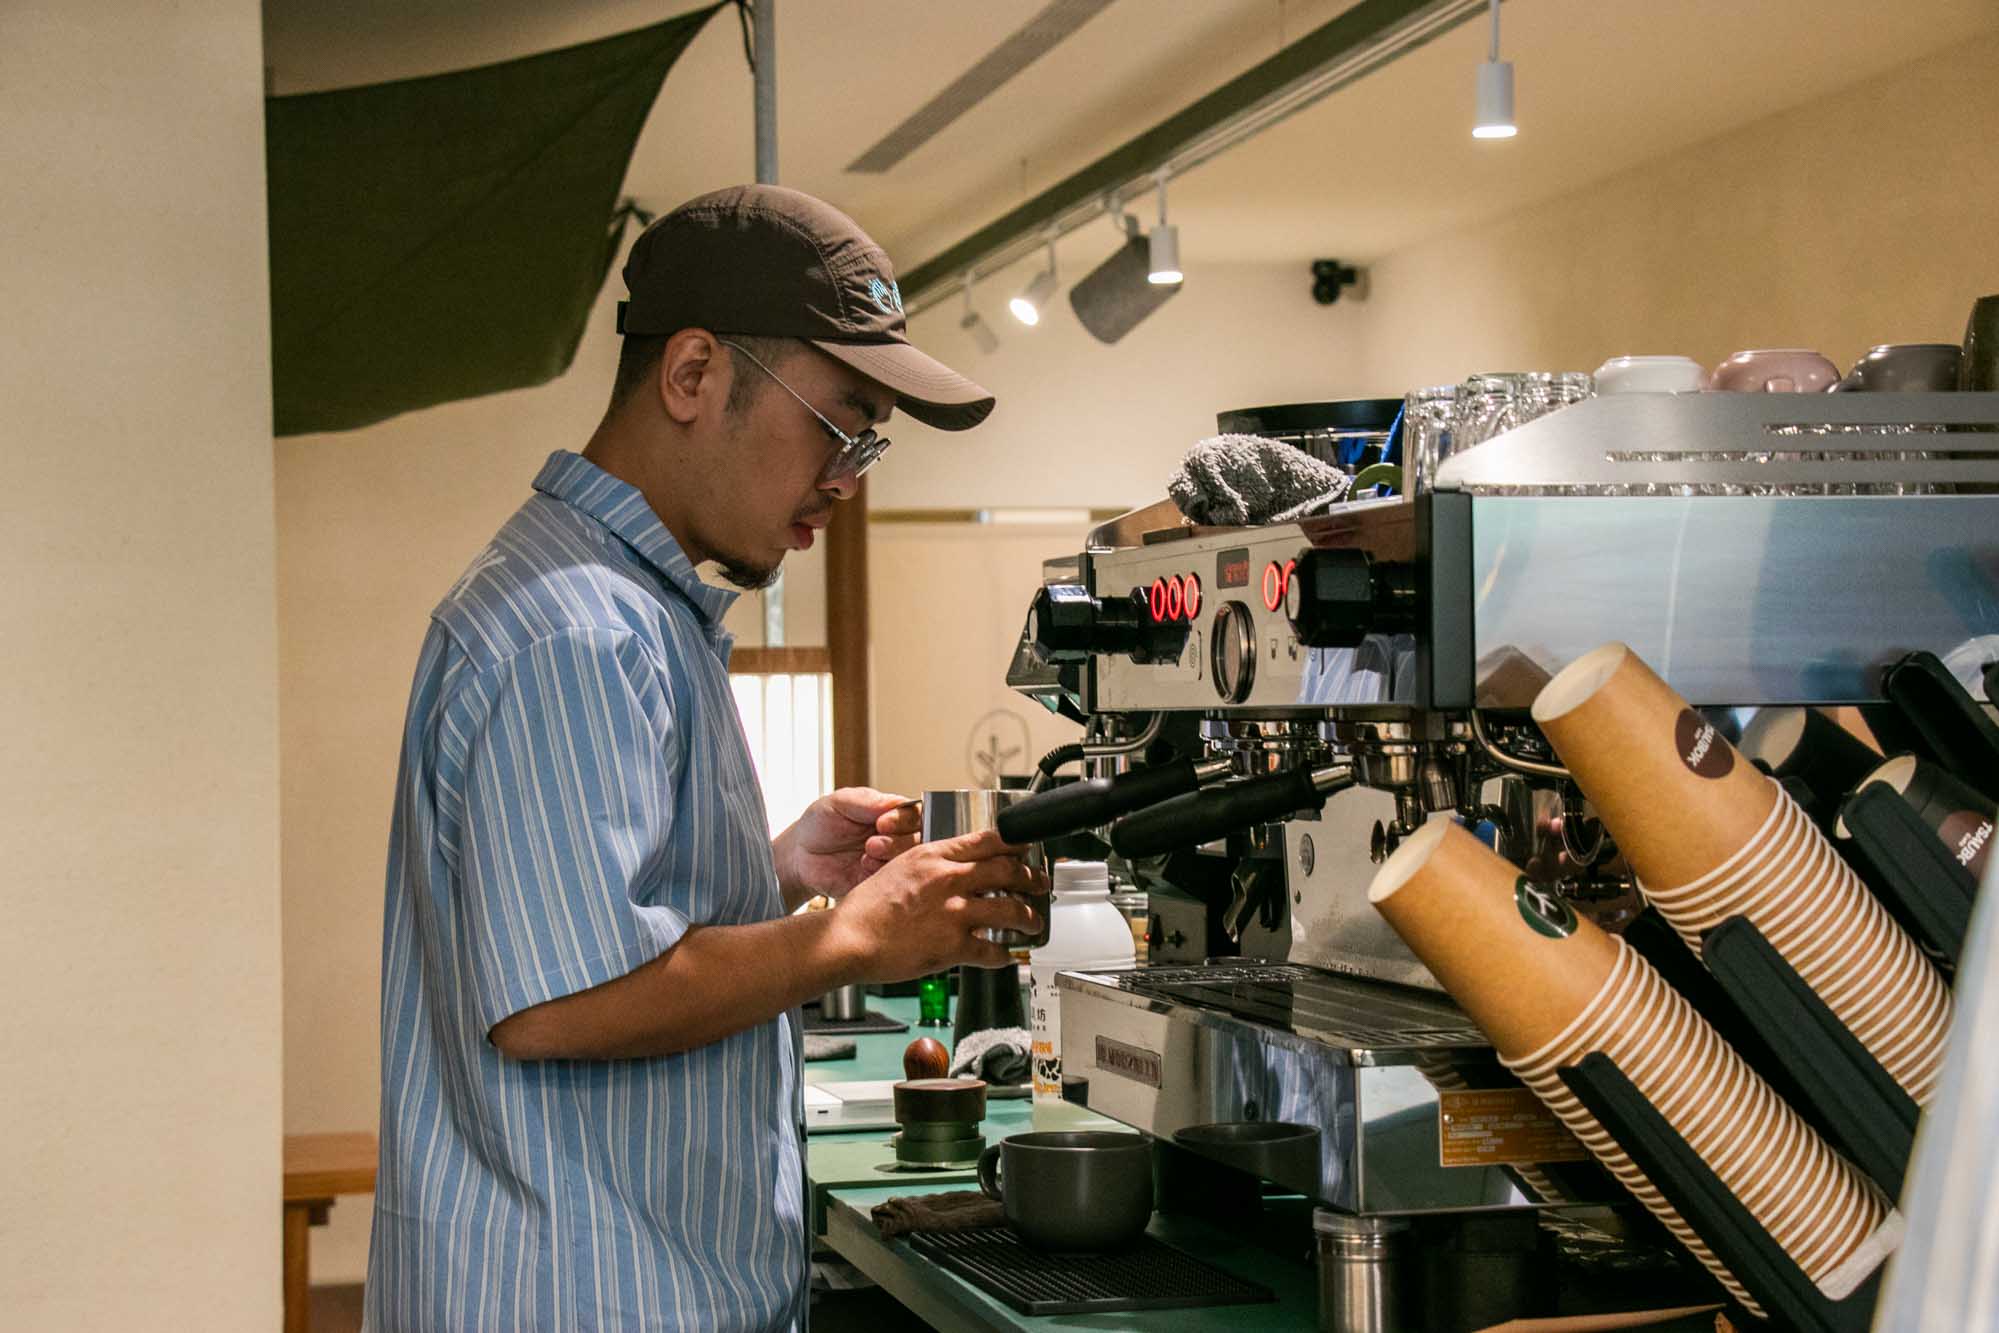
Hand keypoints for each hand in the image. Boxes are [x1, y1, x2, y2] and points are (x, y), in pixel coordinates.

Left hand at [774, 788, 921, 901]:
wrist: (799, 855)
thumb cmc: (820, 823)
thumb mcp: (839, 803)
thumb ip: (867, 802)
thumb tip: (895, 802)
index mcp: (891, 814)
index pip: (915, 815)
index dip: (903, 820)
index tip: (883, 822)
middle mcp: (897, 838)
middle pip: (919, 840)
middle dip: (897, 841)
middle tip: (872, 843)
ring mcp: (890, 861)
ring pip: (911, 862)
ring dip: (891, 858)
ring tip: (867, 854)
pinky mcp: (881, 883)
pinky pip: (895, 883)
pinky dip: (882, 875)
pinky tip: (864, 868)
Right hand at [830, 830, 1048, 979]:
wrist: (850, 938)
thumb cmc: (865, 908)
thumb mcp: (898, 868)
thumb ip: (930, 866)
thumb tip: (953, 869)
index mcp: (934, 855)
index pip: (988, 840)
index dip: (1015, 844)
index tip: (1026, 849)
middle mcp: (949, 879)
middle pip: (1008, 871)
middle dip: (1032, 878)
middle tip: (1040, 884)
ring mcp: (954, 912)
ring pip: (1010, 909)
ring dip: (1028, 918)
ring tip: (1033, 924)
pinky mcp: (953, 945)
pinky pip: (992, 950)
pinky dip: (1004, 955)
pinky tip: (1007, 957)